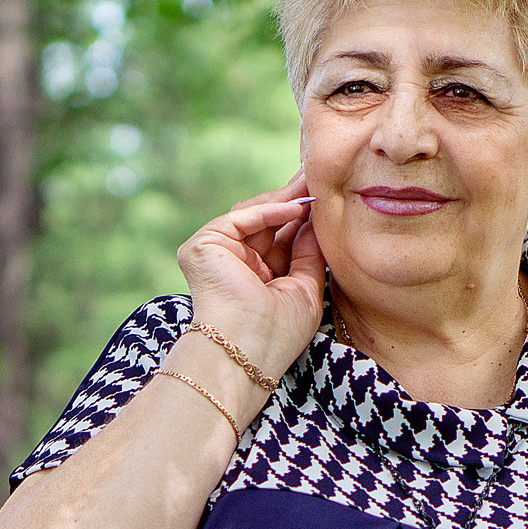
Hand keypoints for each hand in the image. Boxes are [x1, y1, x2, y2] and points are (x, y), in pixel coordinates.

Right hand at [175, 171, 325, 379]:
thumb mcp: (304, 289)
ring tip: (312, 183)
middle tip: (318, 176)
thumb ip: (309, 253)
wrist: (246, 352)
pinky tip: (297, 207)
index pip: (279, 240)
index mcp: (256, 279)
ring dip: (284, 199)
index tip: (325, 197)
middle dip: (293, 200)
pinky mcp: (202, 247)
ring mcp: (216, 254)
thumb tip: (316, 220)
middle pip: (266, 222)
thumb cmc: (277, 335)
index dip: (301, 219)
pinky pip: (241, 218)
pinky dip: (269, 210)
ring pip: (252, 216)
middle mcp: (235, 265)